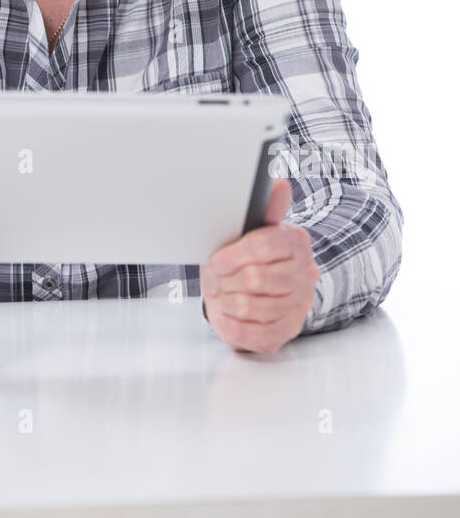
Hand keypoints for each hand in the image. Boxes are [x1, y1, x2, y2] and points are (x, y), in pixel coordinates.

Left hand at [200, 178, 319, 352]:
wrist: (255, 291)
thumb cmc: (250, 257)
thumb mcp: (254, 229)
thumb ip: (266, 209)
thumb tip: (279, 184)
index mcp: (296, 242)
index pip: (265, 245)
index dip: (233, 255)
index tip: (215, 261)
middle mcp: (304, 274)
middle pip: (256, 278)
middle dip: (226, 279)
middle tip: (214, 278)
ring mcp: (298, 306)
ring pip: (251, 306)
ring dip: (225, 300)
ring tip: (220, 293)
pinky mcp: (285, 333)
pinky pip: (252, 334)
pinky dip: (231, 323)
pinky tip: (228, 313)